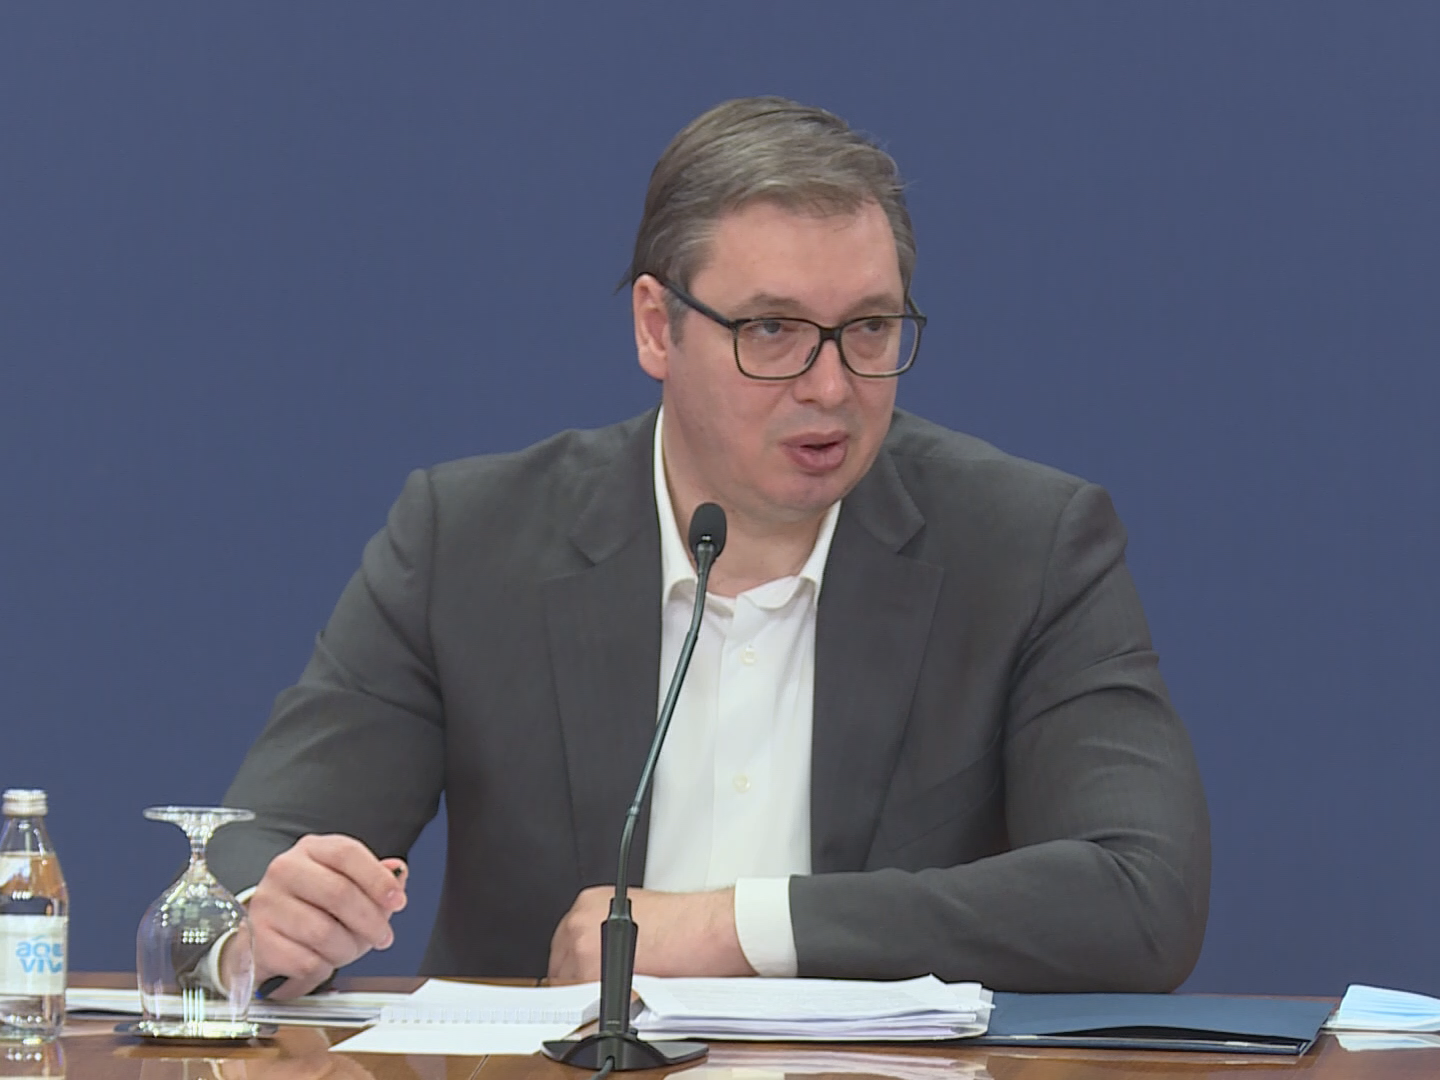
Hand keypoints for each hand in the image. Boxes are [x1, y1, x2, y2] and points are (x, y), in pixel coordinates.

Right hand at [248, 833, 406, 997]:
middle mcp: (285, 870)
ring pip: (324, 934)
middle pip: (339, 893)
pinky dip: (322, 969)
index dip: (379, 879)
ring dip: (347, 950)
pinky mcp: (257, 940)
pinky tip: (320, 962)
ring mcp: (267, 904)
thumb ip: (376, 877)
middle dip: (371, 922)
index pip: (347, 854)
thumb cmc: (310, 906)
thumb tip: (397, 871)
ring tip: (347, 951)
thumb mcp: (346, 883)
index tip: (398, 901)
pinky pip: (306, 962)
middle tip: (382, 937)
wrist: (264, 935)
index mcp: (311, 850)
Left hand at [547, 885, 753, 981]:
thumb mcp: (637, 915)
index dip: (576, 965)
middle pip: (560, 964)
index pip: (566, 942)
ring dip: (587, 994)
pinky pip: (582, 1001)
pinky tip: (619, 1001)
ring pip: (568, 984)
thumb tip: (601, 956)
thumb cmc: (686, 924)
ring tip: (618, 994)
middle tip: (602, 990)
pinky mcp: (591, 973)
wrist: (707, 929)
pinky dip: (597, 1005)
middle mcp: (579, 920)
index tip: (583, 976)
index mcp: (589, 903)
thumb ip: (610, 931)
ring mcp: (581, 946)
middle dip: (578, 980)